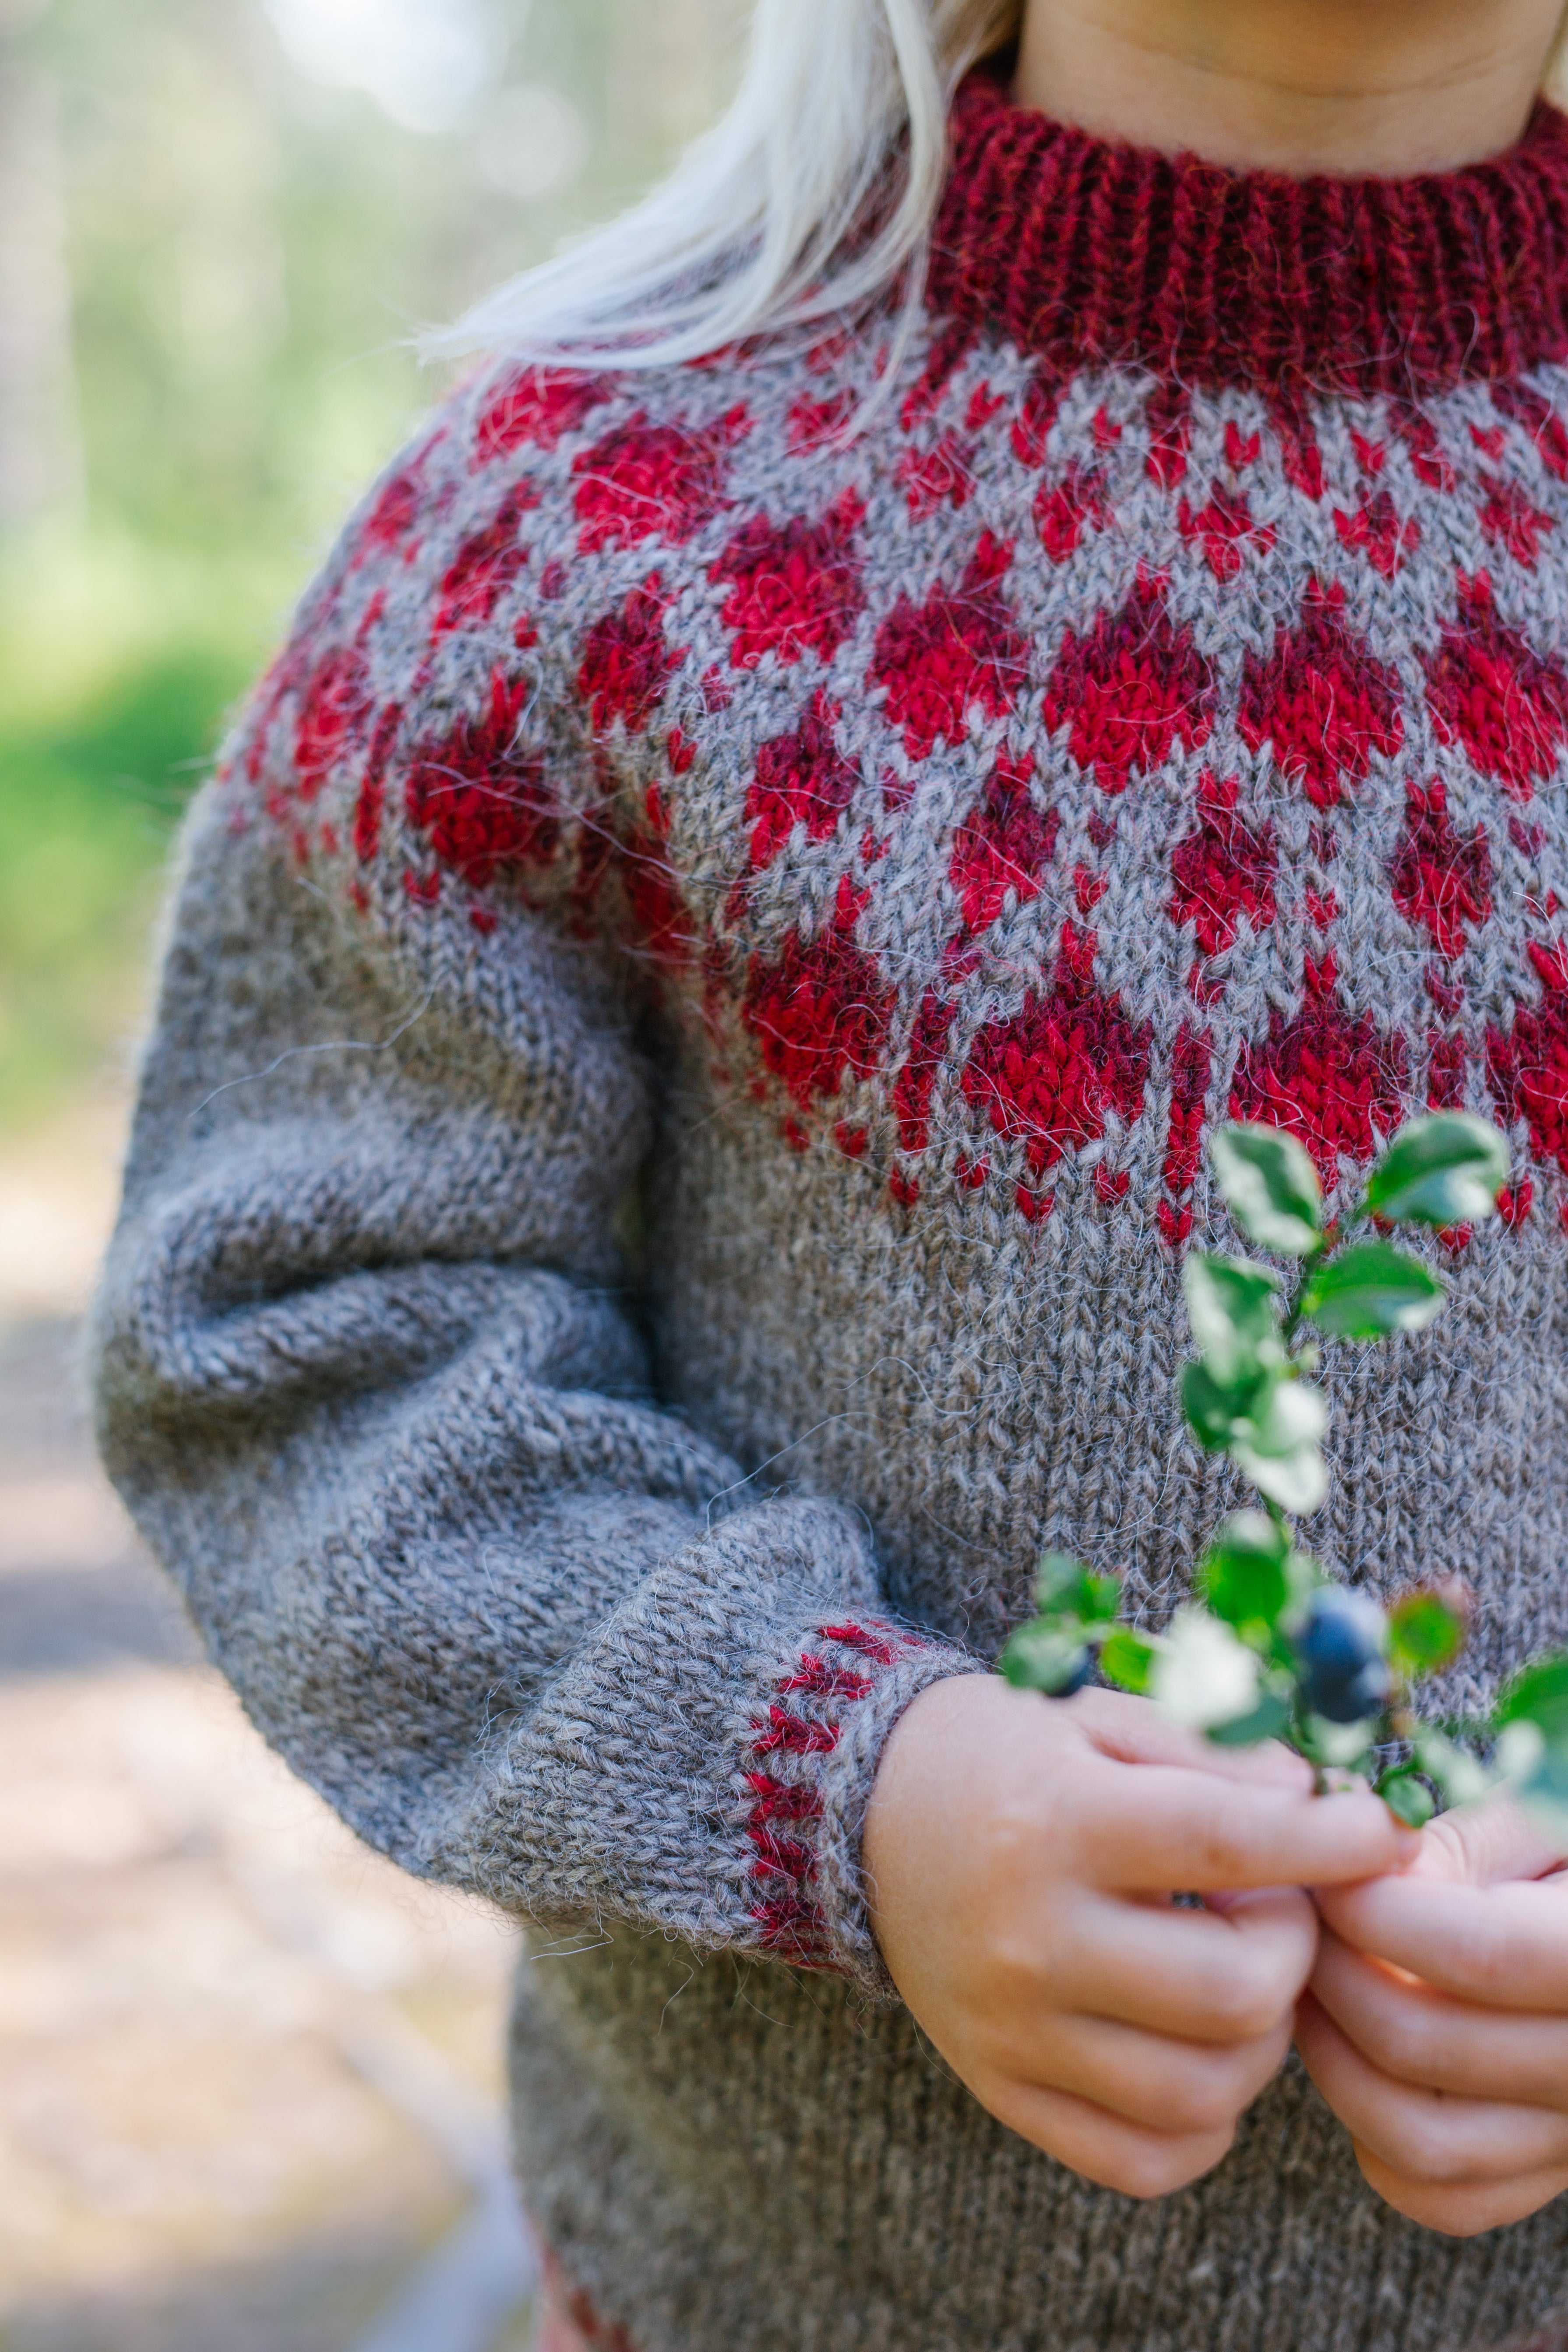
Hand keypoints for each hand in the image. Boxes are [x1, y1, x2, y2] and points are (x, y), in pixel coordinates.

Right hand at [862, 1675, 1414, 2198]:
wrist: (868, 1817)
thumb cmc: (1005, 1756)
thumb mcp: (1097, 1718)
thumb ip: (1209, 1752)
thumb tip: (1317, 1802)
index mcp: (1055, 1823)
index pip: (1224, 1843)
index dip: (1327, 1841)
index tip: (1379, 1830)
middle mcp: (1031, 1938)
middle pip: (1236, 1993)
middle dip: (1293, 1949)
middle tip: (1272, 1905)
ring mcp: (1014, 2029)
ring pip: (1207, 2091)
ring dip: (1260, 2039)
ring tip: (1235, 1972)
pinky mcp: (1005, 2090)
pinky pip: (1146, 2158)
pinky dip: (1205, 2122)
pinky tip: (1200, 2049)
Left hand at [1300, 1792, 1567, 2235]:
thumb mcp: (1543, 1820)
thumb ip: (1462, 1848)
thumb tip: (1367, 1880)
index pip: (1480, 1954)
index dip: (1376, 1912)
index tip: (1324, 1874)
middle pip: (1425, 2045)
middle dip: (1331, 1970)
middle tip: (1298, 1917)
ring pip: (1417, 2140)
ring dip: (1333, 2055)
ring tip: (1308, 1979)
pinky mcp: (1545, 2176)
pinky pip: (1441, 2193)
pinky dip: (1374, 2133)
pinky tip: (1355, 2050)